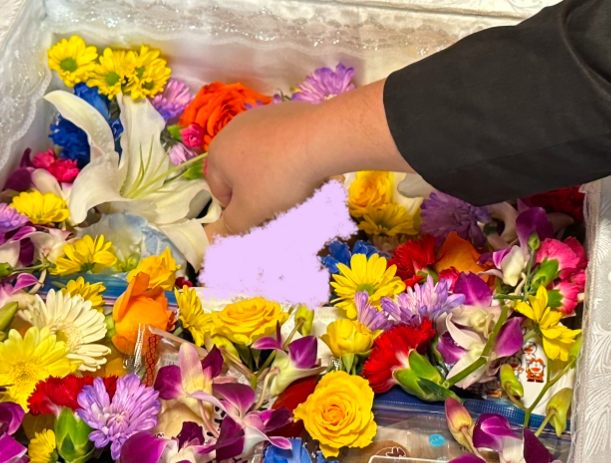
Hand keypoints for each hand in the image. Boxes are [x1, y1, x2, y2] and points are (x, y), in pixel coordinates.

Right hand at [205, 79, 412, 236]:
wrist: (319, 139)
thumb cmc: (277, 178)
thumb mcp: (251, 211)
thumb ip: (233, 224)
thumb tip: (226, 229)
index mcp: (218, 152)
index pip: (219, 191)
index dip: (239, 210)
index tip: (261, 216)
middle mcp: (233, 129)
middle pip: (241, 172)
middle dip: (258, 190)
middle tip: (280, 203)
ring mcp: (260, 115)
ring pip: (263, 156)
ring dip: (274, 172)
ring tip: (297, 184)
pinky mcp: (285, 110)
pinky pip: (283, 141)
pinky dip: (290, 154)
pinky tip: (307, 163)